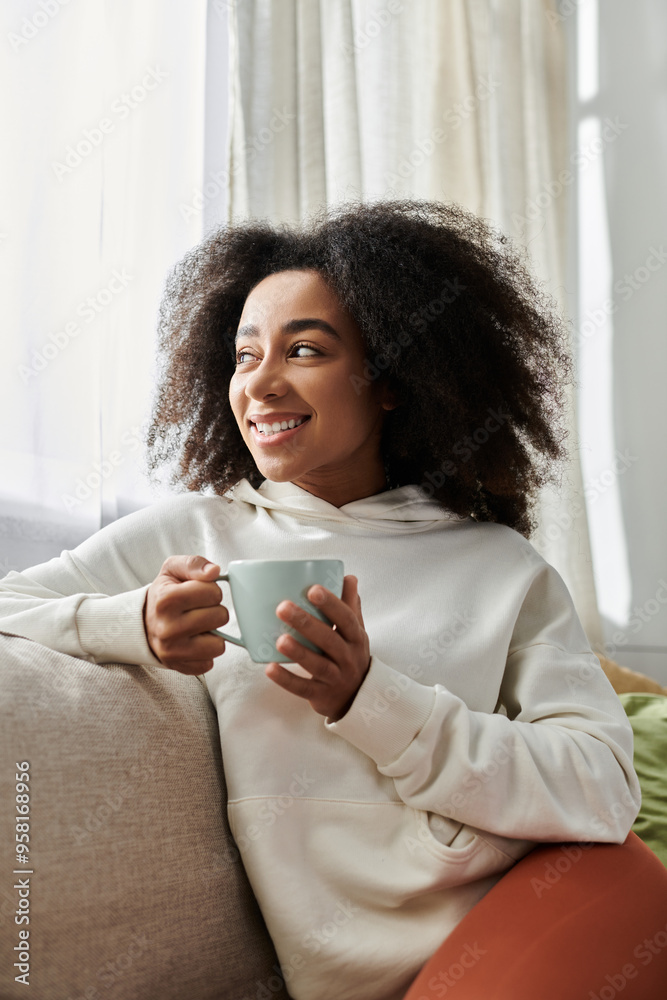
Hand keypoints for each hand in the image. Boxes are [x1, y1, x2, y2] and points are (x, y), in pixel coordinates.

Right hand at [143, 555, 227, 673]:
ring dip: (213, 634)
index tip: (199, 593)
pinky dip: (205, 652)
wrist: (142, 623)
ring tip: (198, 626)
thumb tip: (214, 571)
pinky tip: (194, 642)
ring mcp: (173, 651)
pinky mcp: (179, 667)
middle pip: (220, 617)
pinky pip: (210, 663)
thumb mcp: (172, 569)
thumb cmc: (164, 594)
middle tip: (198, 610)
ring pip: (219, 644)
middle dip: (214, 610)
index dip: (211, 590)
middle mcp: (167, 628)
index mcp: (166, 600)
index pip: (214, 593)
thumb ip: (194, 564)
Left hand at [266, 575, 370, 720]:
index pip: (346, 618)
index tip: (312, 589)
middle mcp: (348, 657)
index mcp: (356, 638)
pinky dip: (286, 679)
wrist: (358, 697)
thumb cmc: (350, 656)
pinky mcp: (321, 695)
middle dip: (306, 623)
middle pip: (329, 639)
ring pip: (317, 664)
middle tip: (283, 607)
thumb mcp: (356, 632)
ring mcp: (336, 678)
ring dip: (298, 652)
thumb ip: (350, 606)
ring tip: (280, 639)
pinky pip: (303, 688)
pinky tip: (270, 668)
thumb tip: (349, 577)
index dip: (331, 604)